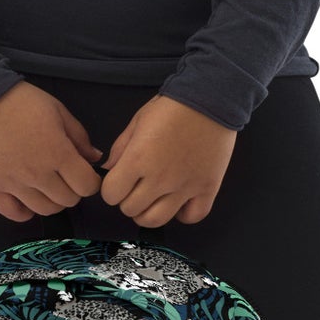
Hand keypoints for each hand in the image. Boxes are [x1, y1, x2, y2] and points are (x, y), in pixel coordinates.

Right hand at [0, 81, 104, 220]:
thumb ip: (80, 137)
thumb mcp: (59, 111)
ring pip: (44, 210)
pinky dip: (24, 212)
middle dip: (73, 190)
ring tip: (47, 187)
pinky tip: (26, 200)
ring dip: (51, 201)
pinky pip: (13, 213)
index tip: (85, 174)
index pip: (86, 186)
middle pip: (67, 201)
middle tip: (65, 178)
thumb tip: (95, 158)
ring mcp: (13, 183)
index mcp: (58, 153)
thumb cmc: (23, 102)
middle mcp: (37, 173)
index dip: (90, 182)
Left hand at [97, 94, 236, 226]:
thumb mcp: (137, 122)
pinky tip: (178, 202)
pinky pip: (192, 217)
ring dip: (148, 212)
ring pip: (156, 220)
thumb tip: (109, 169)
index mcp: (138, 159)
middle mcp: (160, 178)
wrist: (210, 99)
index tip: (119, 180)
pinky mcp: (207, 188)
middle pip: (130, 209)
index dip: (111, 189)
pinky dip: (182, 214)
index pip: (111, 194)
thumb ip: (120, 148)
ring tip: (153, 199)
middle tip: (135, 187)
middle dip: (127, 200)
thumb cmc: (171, 107)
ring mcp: (185, 187)